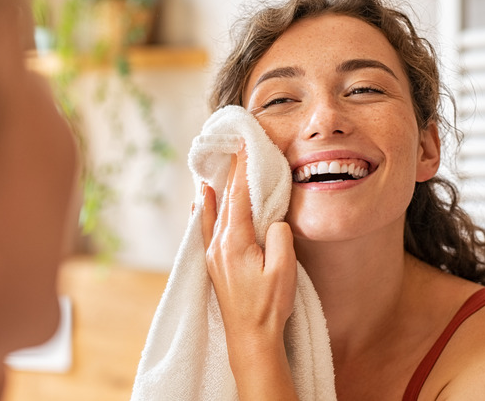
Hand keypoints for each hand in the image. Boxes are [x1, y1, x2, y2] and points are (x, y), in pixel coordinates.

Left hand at [201, 145, 298, 399]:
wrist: (250, 339)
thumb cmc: (269, 306)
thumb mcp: (284, 269)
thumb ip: (279, 237)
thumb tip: (272, 220)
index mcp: (234, 242)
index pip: (239, 196)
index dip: (243, 169)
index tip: (246, 146)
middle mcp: (218, 245)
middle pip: (224, 200)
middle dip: (231, 174)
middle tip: (234, 148)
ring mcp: (213, 256)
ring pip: (213, 213)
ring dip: (217, 189)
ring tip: (214, 166)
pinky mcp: (214, 265)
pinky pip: (206, 229)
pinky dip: (204, 210)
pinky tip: (200, 202)